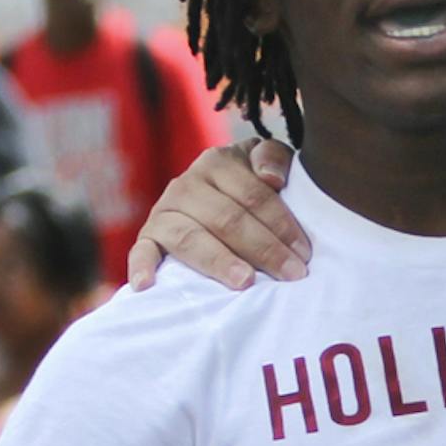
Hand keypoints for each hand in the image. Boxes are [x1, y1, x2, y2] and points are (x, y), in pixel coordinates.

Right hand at [126, 139, 308, 290]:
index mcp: (218, 163)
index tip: (304, 254)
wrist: (217, 198)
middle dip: (264, 249)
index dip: (282, 225)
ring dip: (218, 261)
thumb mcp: (270, 163)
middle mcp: (187, 184)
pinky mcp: (148, 236)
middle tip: (290, 274)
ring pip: (190, 236)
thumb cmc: (255, 186)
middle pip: (227, 219)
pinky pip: (142, 250)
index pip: (253, 196)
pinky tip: (147, 286)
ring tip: (244, 281)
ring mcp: (164, 210)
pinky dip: (142, 267)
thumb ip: (274, 158)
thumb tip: (271, 178)